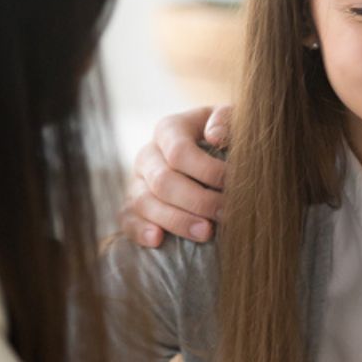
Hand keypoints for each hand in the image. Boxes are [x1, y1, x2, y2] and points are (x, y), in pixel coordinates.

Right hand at [120, 104, 232, 246]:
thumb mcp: (232, 121)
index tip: (234, 185)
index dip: (207, 171)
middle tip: (226, 214)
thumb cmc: (227, 139)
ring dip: (176, 220)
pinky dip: (139, 231)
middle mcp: (148, 154)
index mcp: (169, 130)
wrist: (214, 158)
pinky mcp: (132, 207)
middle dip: (197, 201)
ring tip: (206, 233)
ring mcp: (137, 181)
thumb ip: (226, 120)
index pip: (179, 151)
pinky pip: (127, 220)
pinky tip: (158, 240)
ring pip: (145, 202)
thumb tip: (214, 136)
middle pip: (163, 180)